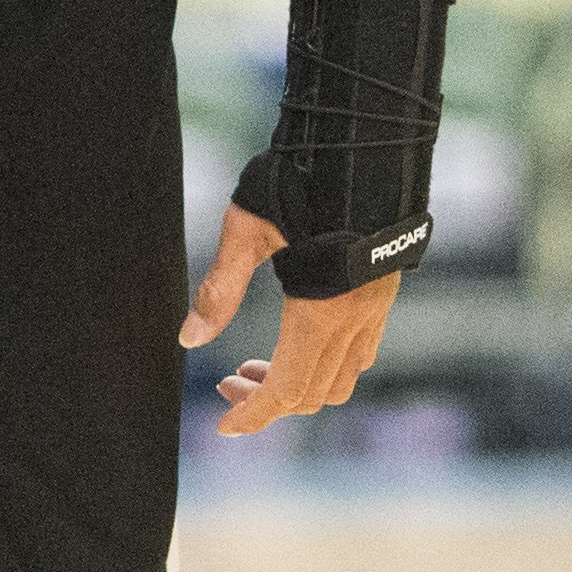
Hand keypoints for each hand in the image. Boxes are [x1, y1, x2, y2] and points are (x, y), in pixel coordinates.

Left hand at [177, 201, 398, 434]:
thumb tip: (188, 339)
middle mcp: (353, 320)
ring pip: (340, 381)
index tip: (223, 428)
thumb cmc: (298, 179)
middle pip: (311, 394)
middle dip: (266, 400)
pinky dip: (327, 367)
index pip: (286, 390)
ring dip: (298, 388)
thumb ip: (219, 288)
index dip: (253, 416)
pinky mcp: (383, 294)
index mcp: (318, 311)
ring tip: (256, 367)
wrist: (365, 143)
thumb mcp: (246, 228)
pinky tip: (299, 344)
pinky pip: (360, 355)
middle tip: (226, 383)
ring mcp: (375, 309)